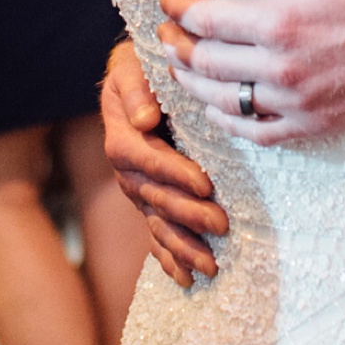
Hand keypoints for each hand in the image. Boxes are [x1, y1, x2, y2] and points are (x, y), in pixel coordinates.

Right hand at [99, 42, 226, 287]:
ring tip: (211, 266)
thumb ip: (136, 87)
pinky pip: (156, 233)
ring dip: (183, 246)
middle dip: (189, 214)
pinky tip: (186, 280)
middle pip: (155, 198)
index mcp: (122, 135)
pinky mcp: (151, 201)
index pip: (147, 159)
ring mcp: (139, 190)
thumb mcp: (133, 64)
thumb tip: (144, 120)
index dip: (174, 173)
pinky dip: (169, 257)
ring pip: (158, 223)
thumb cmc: (143, 64)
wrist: (139, 76)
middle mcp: (127, 169)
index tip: (205, 184)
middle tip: (222, 225)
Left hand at [158, 0, 344, 145]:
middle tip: (164, 35)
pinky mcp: (312, 125)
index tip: (167, 3)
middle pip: (206, 62)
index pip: (208, 20)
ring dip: (193, 84)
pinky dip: (229, 122)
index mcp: (280, 21)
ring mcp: (294, 102)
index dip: (179, 11)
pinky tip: (219, 111)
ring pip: (223, 100)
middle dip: (177, 47)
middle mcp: (279, 67)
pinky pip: (257, 132)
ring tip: (180, 69)